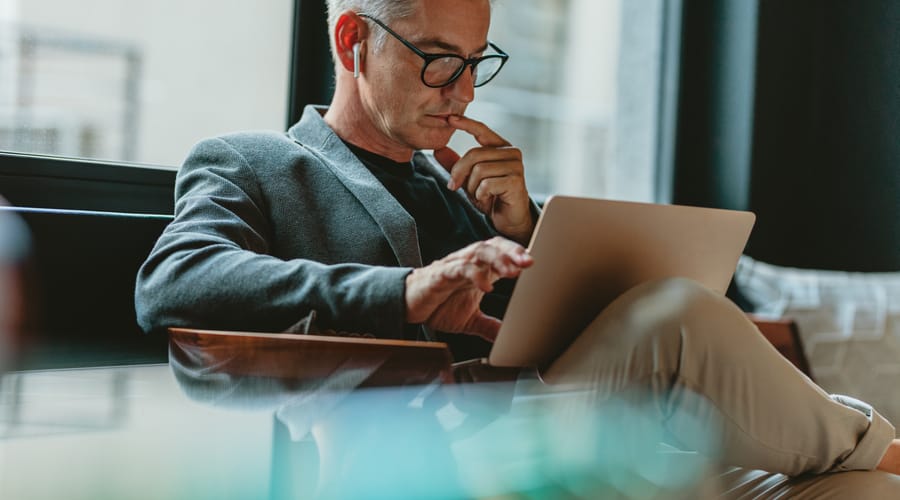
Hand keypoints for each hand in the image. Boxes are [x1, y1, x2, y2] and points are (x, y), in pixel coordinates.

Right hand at [405, 237, 532, 340]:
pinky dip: (474, 274)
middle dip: (512, 252)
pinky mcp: (440, 275)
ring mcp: (454, 266)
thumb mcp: (470, 320)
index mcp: (479, 270)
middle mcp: (468, 263)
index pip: (502, 253)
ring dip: (497, 258)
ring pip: (478, 251)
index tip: (535, 265)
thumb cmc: (438, 306)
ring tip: (512, 270)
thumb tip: (509, 339)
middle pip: (494, 246)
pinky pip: (459, 269)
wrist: (407, 306)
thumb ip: (490, 326)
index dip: (518, 255)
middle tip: (529, 262)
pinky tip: (486, 285)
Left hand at [434, 115, 534, 245]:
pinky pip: (487, 184)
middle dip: (459, 173)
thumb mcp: (469, 179)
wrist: (508, 219)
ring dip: (472, 188)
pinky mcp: (516, 180)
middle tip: (453, 187)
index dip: (466, 123)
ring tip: (479, 196)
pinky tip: (488, 200)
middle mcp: (511, 152)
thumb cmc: (491, 197)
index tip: (449, 118)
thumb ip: (455, 164)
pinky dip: (481, 195)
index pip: (482, 130)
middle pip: (474, 154)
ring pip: (479, 170)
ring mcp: (515, 166)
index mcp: (500, 147)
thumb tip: (438, 149)